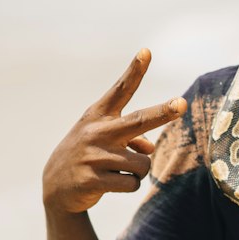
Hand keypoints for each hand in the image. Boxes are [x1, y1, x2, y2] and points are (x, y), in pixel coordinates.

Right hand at [42, 49, 186, 215]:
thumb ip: (130, 137)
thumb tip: (149, 151)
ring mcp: (94, 156)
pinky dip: (130, 185)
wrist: (55, 187)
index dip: (135, 71)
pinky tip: (111, 184)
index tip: (147, 52)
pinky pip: (132, 184)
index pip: (121, 90)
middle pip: (139, 121)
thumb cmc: (88, 155)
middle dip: (163, 113)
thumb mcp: (103, 139)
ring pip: (143, 164)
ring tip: (118, 171)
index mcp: (99, 115)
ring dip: (139, 171)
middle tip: (182, 103)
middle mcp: (97, 132)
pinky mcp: (93, 180)